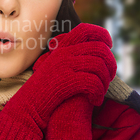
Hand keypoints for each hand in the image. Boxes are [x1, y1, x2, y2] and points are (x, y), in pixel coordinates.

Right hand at [0, 23, 115, 139]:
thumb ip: (72, 60)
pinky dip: (98, 93)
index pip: (86, 30)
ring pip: (99, 65)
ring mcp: (64, 65)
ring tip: (99, 94)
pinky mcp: (66, 81)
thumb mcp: (56, 69)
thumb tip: (98, 56)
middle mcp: (63, 53)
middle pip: (100, 49)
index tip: (109, 46)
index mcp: (62, 48)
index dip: (103, 35)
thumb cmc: (46, 93)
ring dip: (105, 82)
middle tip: (108, 80)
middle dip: (111, 65)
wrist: (27, 109)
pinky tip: (94, 101)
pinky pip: (93, 82)